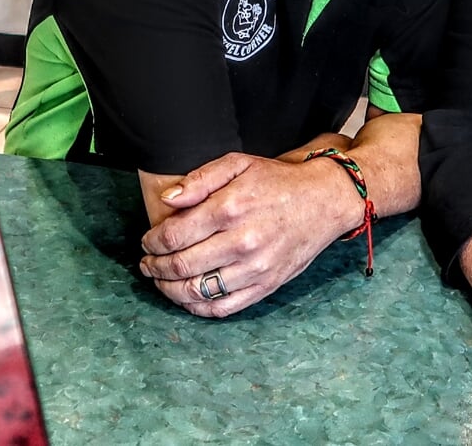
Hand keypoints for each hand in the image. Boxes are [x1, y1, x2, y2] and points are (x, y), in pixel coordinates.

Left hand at [136, 152, 356, 317]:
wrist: (325, 201)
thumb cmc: (278, 181)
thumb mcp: (238, 163)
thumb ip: (199, 179)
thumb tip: (166, 200)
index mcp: (230, 208)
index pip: (174, 235)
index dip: (152, 242)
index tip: (147, 242)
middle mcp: (241, 242)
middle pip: (181, 266)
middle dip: (154, 267)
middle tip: (146, 264)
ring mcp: (255, 268)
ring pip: (197, 291)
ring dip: (170, 290)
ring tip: (160, 281)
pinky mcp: (266, 286)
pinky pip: (223, 308)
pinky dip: (197, 308)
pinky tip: (186, 298)